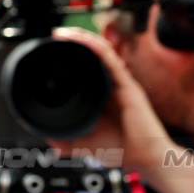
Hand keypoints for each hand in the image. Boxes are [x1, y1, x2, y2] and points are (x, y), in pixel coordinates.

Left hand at [50, 27, 174, 176]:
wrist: (144, 159)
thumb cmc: (123, 151)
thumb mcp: (85, 145)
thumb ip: (66, 143)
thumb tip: (49, 142)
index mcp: (103, 97)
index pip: (87, 68)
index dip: (73, 56)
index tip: (55, 50)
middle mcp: (113, 86)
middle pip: (94, 55)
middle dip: (76, 41)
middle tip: (57, 36)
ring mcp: (121, 84)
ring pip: (102, 52)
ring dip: (83, 38)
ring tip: (65, 33)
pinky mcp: (128, 85)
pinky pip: (111, 60)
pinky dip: (96, 47)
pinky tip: (82, 40)